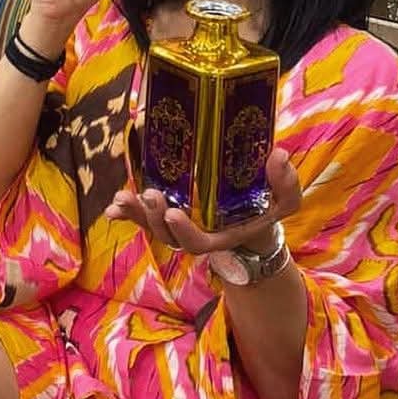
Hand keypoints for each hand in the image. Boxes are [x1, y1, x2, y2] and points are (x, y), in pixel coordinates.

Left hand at [105, 148, 300, 253]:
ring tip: (122, 199)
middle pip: (167, 235)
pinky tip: (112, 207)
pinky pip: (143, 218)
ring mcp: (178, 225)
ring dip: (136, 214)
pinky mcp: (167, 213)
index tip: (175, 212)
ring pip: (152, 227)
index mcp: (220, 237)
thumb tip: (278, 155)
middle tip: (149, 195)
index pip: (197, 242)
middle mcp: (194, 234)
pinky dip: (127, 214)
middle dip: (154, 218)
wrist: (252, 220)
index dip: (184, 231)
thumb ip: (285, 183)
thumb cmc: (267, 209)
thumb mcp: (284, 201)